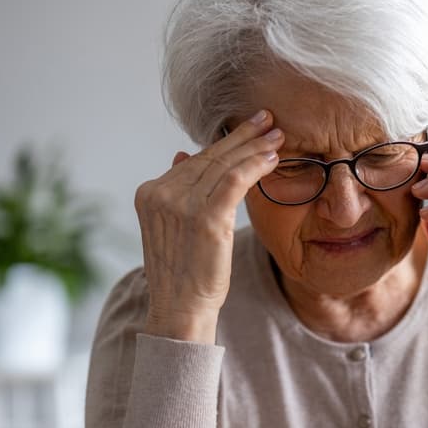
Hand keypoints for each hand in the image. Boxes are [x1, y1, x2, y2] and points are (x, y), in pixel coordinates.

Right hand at [135, 110, 283, 342]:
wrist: (180, 308)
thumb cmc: (184, 271)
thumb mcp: (173, 227)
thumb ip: (177, 190)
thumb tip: (183, 155)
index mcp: (150, 193)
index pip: (195, 161)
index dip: (224, 143)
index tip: (248, 128)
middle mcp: (161, 194)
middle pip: (210, 157)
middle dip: (243, 136)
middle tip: (268, 119)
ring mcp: (181, 206)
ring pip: (224, 165)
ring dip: (254, 147)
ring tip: (277, 136)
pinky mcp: (205, 219)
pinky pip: (233, 181)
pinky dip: (254, 166)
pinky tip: (272, 159)